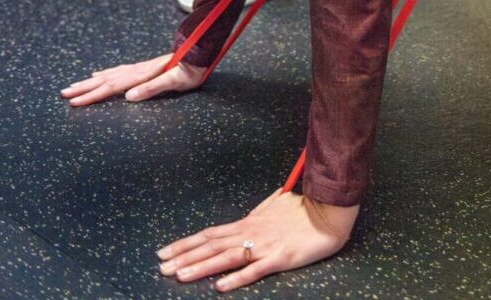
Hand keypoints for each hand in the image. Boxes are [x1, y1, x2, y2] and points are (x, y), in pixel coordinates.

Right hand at [60, 53, 203, 106]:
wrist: (201, 53)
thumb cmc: (190, 71)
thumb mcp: (175, 82)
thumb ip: (152, 88)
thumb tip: (129, 97)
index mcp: (141, 75)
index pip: (111, 87)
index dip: (91, 96)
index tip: (73, 103)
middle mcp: (137, 70)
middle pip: (105, 80)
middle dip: (83, 89)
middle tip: (62, 94)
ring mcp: (139, 67)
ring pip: (109, 75)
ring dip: (90, 82)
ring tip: (73, 86)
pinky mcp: (143, 67)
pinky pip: (117, 71)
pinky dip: (104, 74)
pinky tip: (98, 75)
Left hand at [157, 189, 358, 290]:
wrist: (328, 214)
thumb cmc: (304, 209)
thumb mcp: (278, 205)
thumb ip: (263, 208)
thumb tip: (257, 206)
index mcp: (248, 222)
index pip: (210, 233)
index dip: (186, 243)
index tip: (165, 252)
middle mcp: (251, 233)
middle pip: (212, 245)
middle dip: (185, 257)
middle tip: (161, 268)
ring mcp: (264, 246)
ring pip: (227, 257)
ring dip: (202, 267)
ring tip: (180, 276)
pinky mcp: (279, 258)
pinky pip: (255, 270)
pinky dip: (236, 278)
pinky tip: (220, 286)